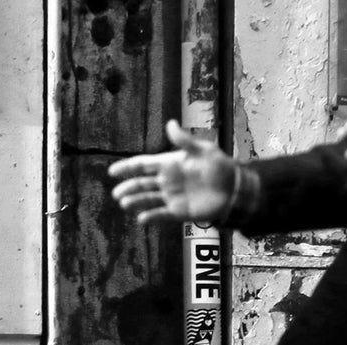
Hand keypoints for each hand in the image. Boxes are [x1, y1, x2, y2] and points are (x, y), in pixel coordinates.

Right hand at [108, 119, 239, 225]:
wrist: (234, 189)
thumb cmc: (220, 167)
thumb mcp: (203, 150)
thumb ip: (185, 141)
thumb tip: (170, 123)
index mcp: (170, 164)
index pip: (143, 165)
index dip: (127, 167)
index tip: (112, 171)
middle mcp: (167, 181)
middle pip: (142, 184)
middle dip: (128, 188)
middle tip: (116, 193)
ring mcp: (172, 197)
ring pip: (148, 199)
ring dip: (136, 202)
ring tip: (124, 204)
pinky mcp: (180, 212)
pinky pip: (162, 215)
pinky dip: (152, 217)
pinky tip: (142, 219)